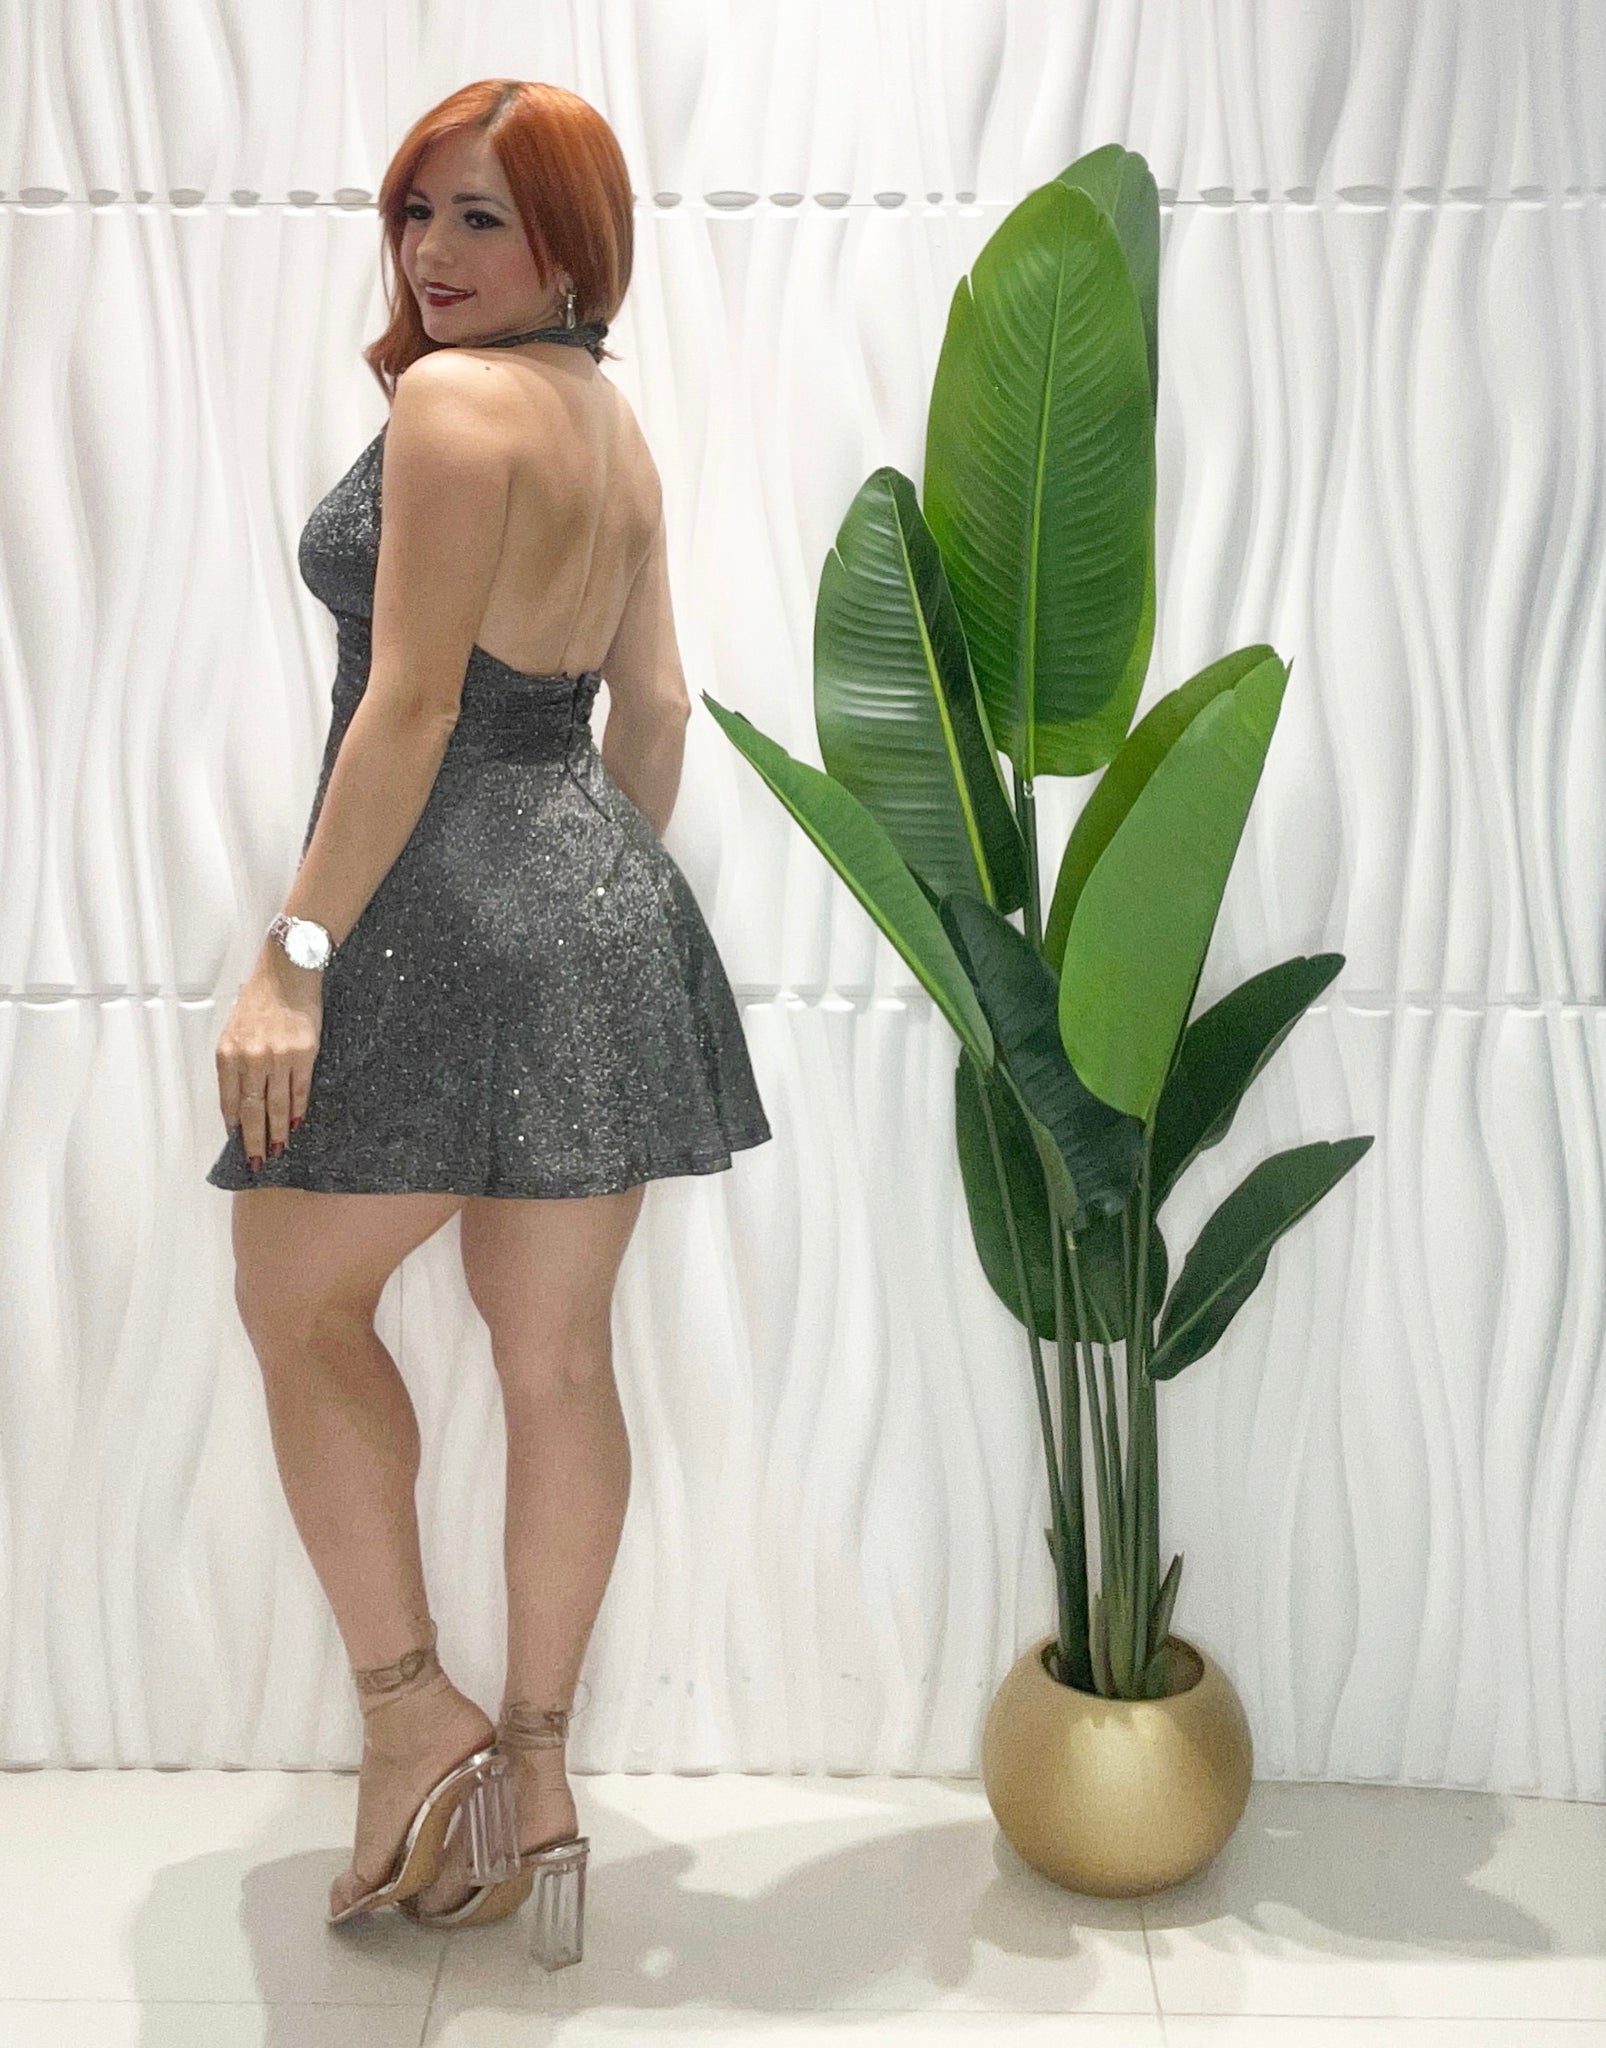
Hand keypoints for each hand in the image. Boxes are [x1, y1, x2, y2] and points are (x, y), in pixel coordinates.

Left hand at [215, 942, 324, 1168]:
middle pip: (252, 1111)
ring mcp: (277, 1058)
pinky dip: (297, 1110)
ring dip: (277, 1132)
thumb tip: (243, 1102)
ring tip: (277, 1150)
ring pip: (276, 1106)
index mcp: (228, 1054)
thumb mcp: (234, 1031)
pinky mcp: (303, 1055)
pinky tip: (295, 1124)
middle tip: (256, 1162)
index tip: (237, 1144)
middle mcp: (250, 1059)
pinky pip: (299, 1091)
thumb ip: (235, 1066)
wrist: (287, 972)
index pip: (230, 1101)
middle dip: (254, 1141)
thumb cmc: (260, 1000)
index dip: (235, 1126)